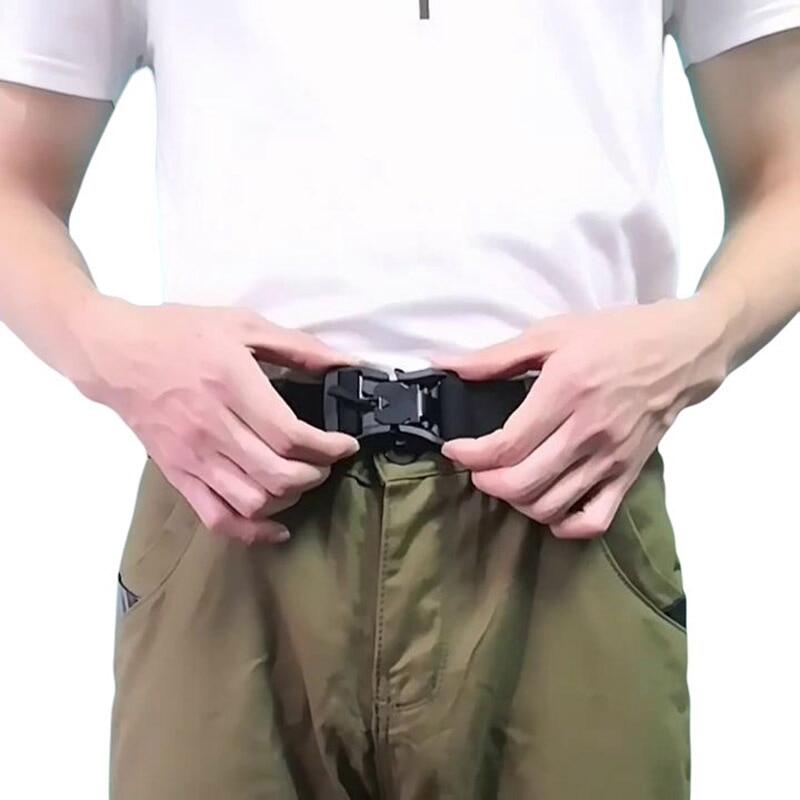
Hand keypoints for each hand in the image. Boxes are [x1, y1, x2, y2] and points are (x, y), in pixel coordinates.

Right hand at [71, 298, 358, 543]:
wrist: (114, 354)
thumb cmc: (180, 333)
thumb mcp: (243, 324)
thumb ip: (299, 346)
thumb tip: (347, 364)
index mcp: (231, 385)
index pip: (289, 436)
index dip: (327, 448)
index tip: (345, 444)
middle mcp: (212, 427)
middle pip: (277, 474)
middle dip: (315, 474)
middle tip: (325, 461)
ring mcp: (192, 456)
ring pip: (252, 502)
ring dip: (289, 498)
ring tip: (301, 479)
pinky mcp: (177, 475)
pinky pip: (216, 518)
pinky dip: (251, 532)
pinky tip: (276, 526)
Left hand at [435, 295, 732, 537]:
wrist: (681, 350)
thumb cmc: (613, 336)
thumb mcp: (551, 334)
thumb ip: (494, 356)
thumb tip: (444, 364)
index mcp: (566, 392)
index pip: (507, 444)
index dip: (470, 454)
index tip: (454, 449)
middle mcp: (588, 432)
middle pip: (524, 482)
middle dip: (488, 482)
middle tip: (478, 467)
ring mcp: (611, 459)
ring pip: (552, 505)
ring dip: (517, 502)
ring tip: (507, 481)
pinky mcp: (628, 475)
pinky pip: (594, 520)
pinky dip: (564, 525)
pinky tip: (548, 507)